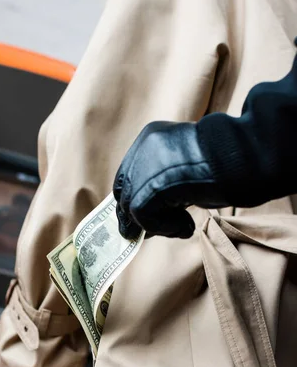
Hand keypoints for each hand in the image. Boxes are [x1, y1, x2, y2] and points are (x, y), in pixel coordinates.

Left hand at [113, 121, 227, 238]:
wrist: (239, 158)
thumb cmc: (225, 163)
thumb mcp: (187, 167)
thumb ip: (165, 182)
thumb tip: (148, 213)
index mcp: (152, 137)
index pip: (130, 174)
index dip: (136, 198)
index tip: (149, 216)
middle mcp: (143, 149)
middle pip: (126, 191)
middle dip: (140, 215)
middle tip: (160, 229)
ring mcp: (143, 168)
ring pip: (133, 207)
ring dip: (158, 224)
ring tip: (183, 225)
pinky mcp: (149, 189)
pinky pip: (144, 217)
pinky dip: (165, 227)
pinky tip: (186, 225)